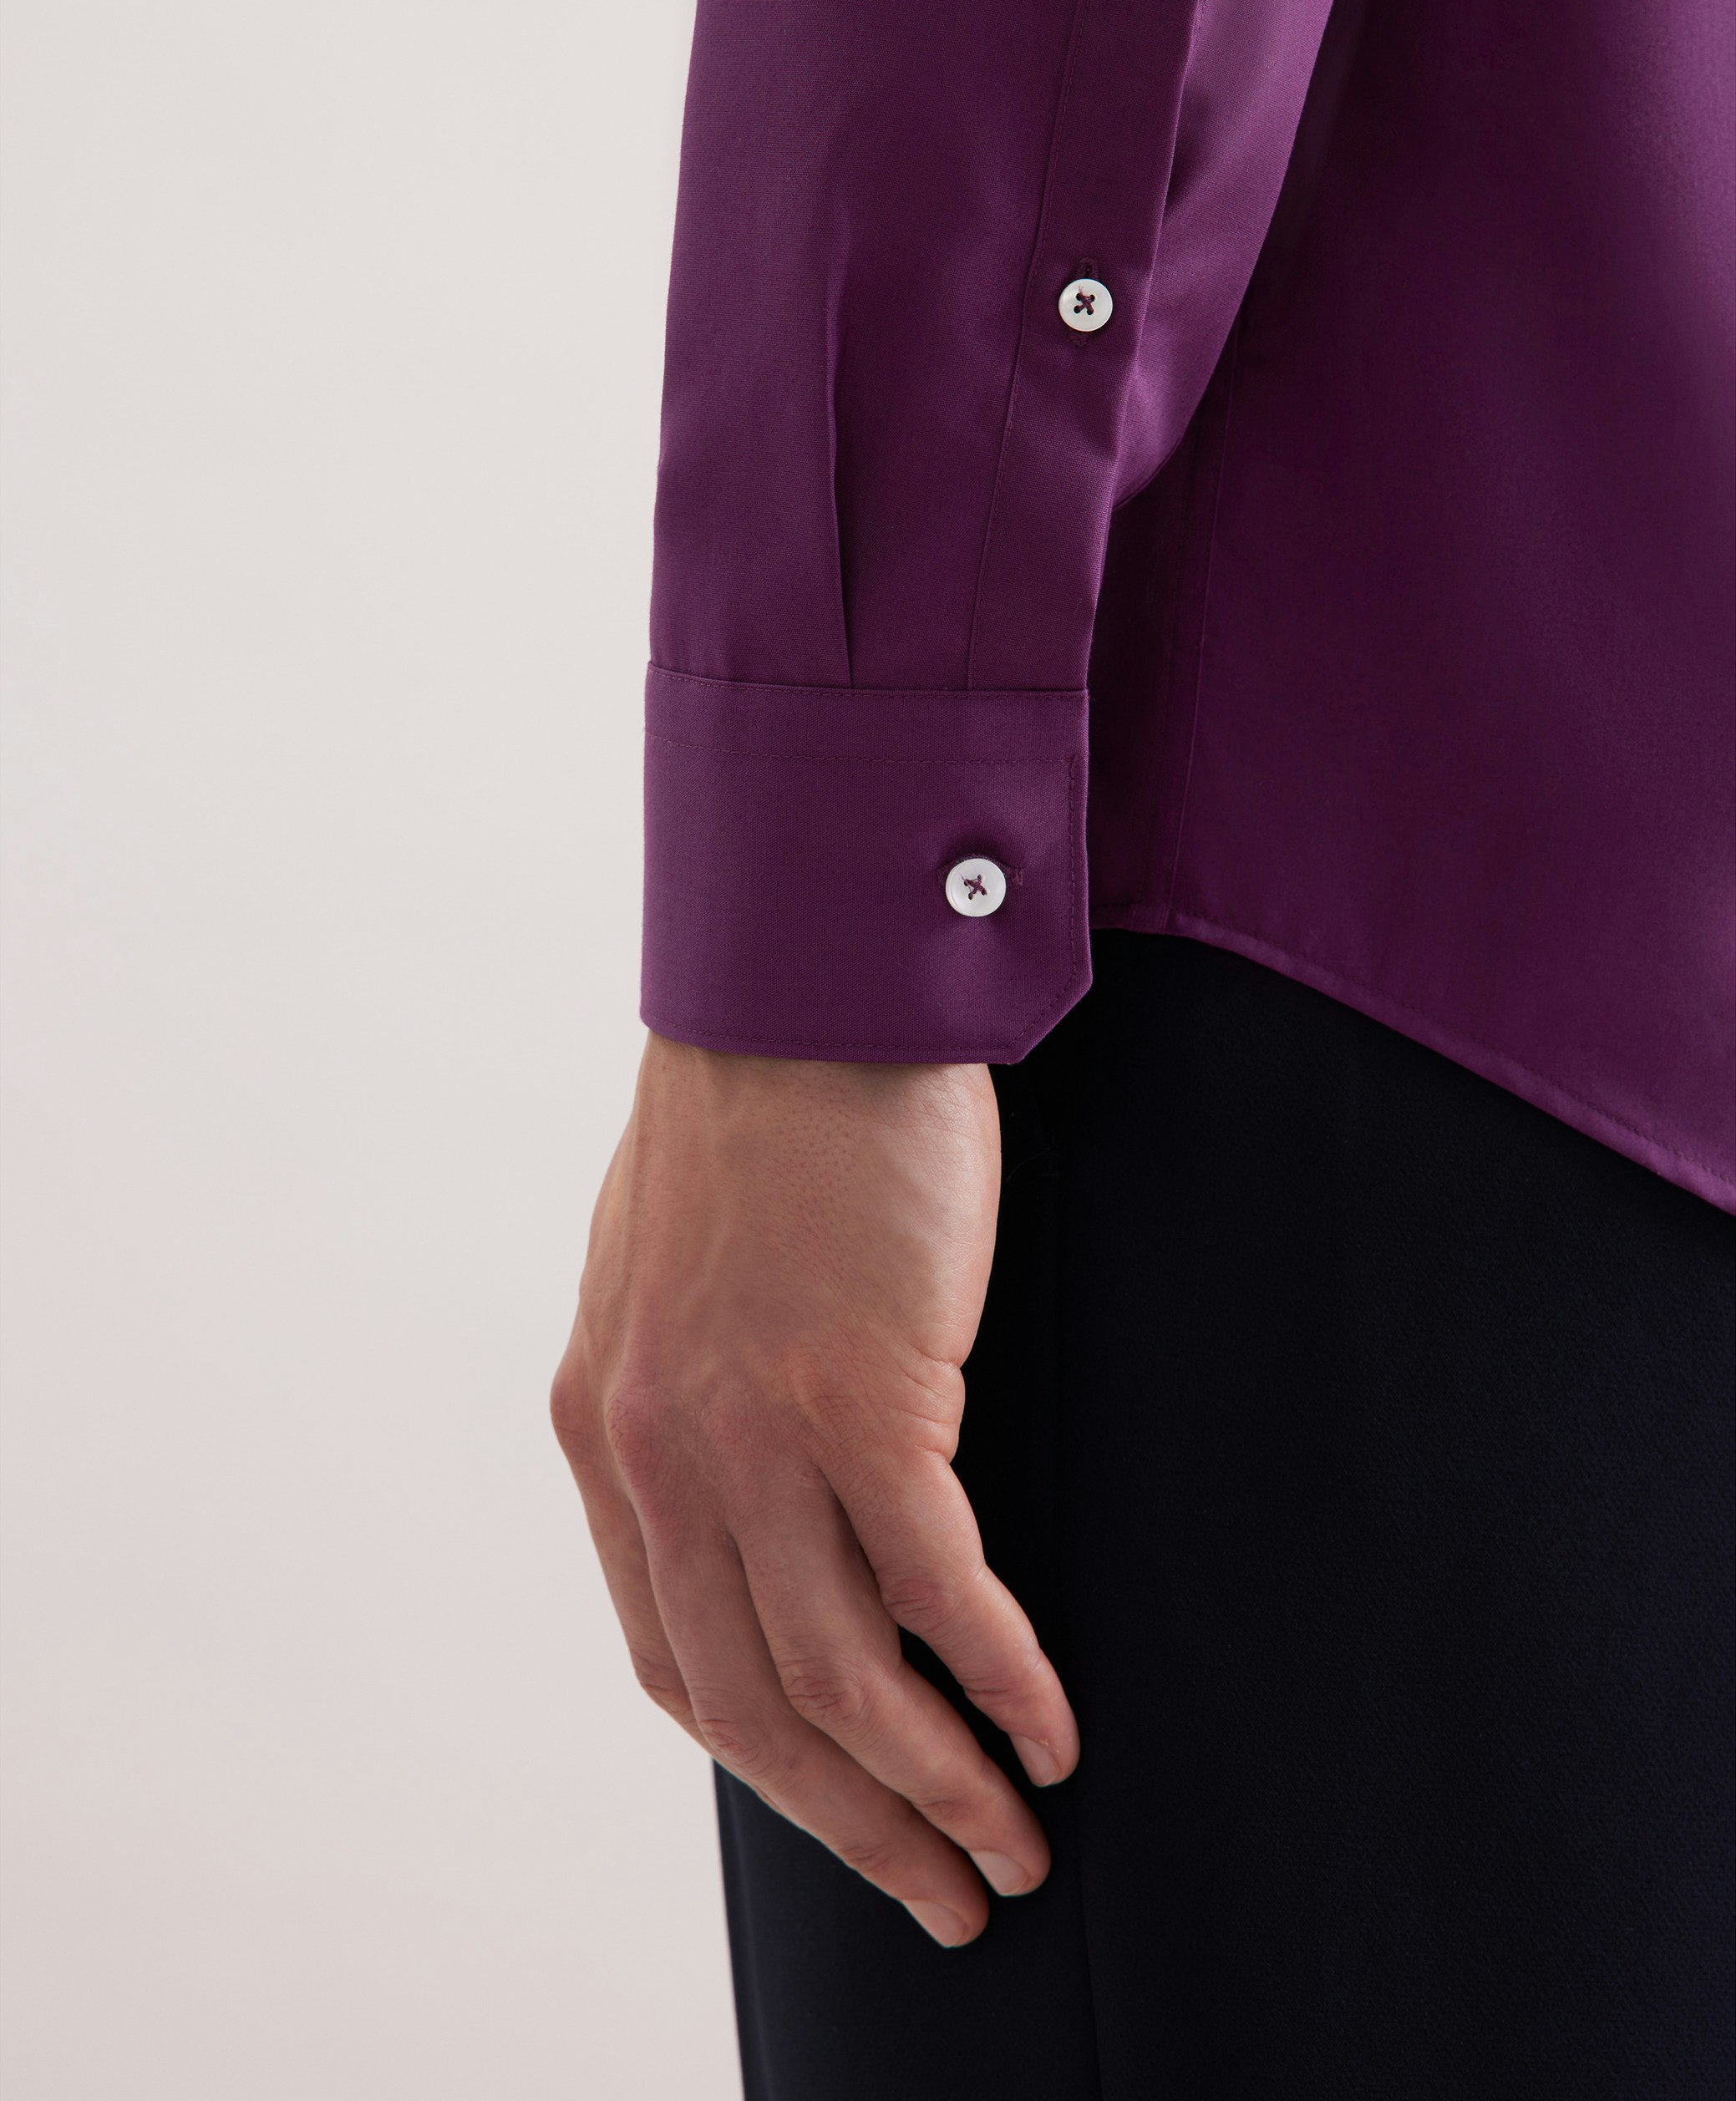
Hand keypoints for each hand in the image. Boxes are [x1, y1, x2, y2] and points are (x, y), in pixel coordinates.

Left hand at [551, 1032, 1078, 1946]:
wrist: (805, 991)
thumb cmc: (763, 1120)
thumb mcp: (671, 1277)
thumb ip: (689, 1400)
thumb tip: (760, 1510)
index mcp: (605, 1431)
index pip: (676, 1660)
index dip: (773, 1767)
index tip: (854, 1817)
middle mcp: (656, 1455)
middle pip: (754, 1705)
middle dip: (858, 1824)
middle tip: (949, 1898)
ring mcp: (751, 1435)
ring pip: (844, 1678)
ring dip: (939, 1787)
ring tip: (1015, 1849)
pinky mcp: (862, 1399)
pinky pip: (938, 1594)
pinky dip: (1002, 1683)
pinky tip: (1055, 1731)